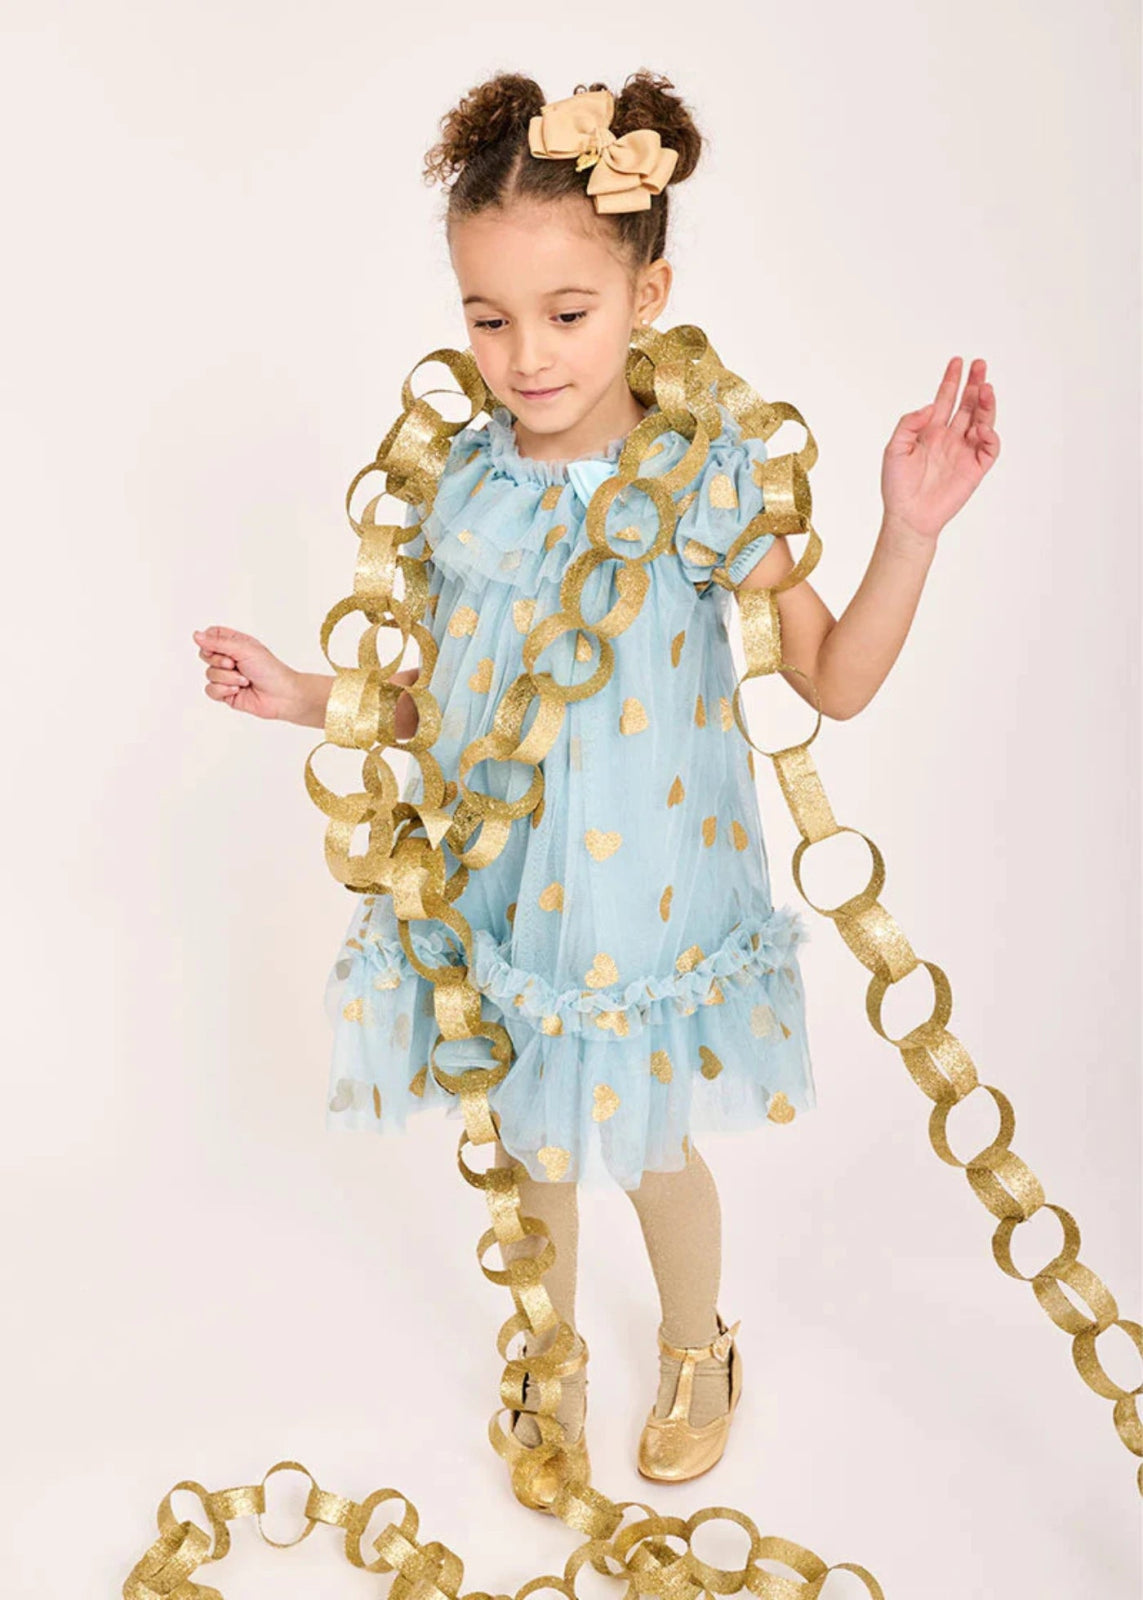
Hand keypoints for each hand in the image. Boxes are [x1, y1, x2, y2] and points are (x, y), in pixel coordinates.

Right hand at [192, 625, 307, 721]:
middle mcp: (229, 659)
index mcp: (235, 643)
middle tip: (235, 664)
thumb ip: (218, 642)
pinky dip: (224, 691)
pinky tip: (238, 691)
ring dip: (227, 678)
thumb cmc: (270, 669)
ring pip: (209, 674)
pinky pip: (210, 690)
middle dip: (219, 661)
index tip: (217, 647)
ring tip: (244, 680)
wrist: (281, 696)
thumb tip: (196, 635)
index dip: (209, 642)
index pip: (210, 636)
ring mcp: (227, 676)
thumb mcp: (244, 649)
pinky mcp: (226, 693)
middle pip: (205, 655)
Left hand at [881, 357, 999, 542]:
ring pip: (982, 421)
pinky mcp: (975, 469)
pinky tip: (980, 428)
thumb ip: (909, 424)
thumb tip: (930, 406)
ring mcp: (964, 452)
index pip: (945, 399)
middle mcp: (950, 438)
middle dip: (974, 384)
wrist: (908, 515)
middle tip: (980, 364)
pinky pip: (989, 448)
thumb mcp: (894, 449)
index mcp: (931, 431)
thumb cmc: (897, 485)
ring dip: (986, 404)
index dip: (951, 380)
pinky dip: (989, 435)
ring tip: (985, 388)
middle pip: (968, 405)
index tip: (957, 361)